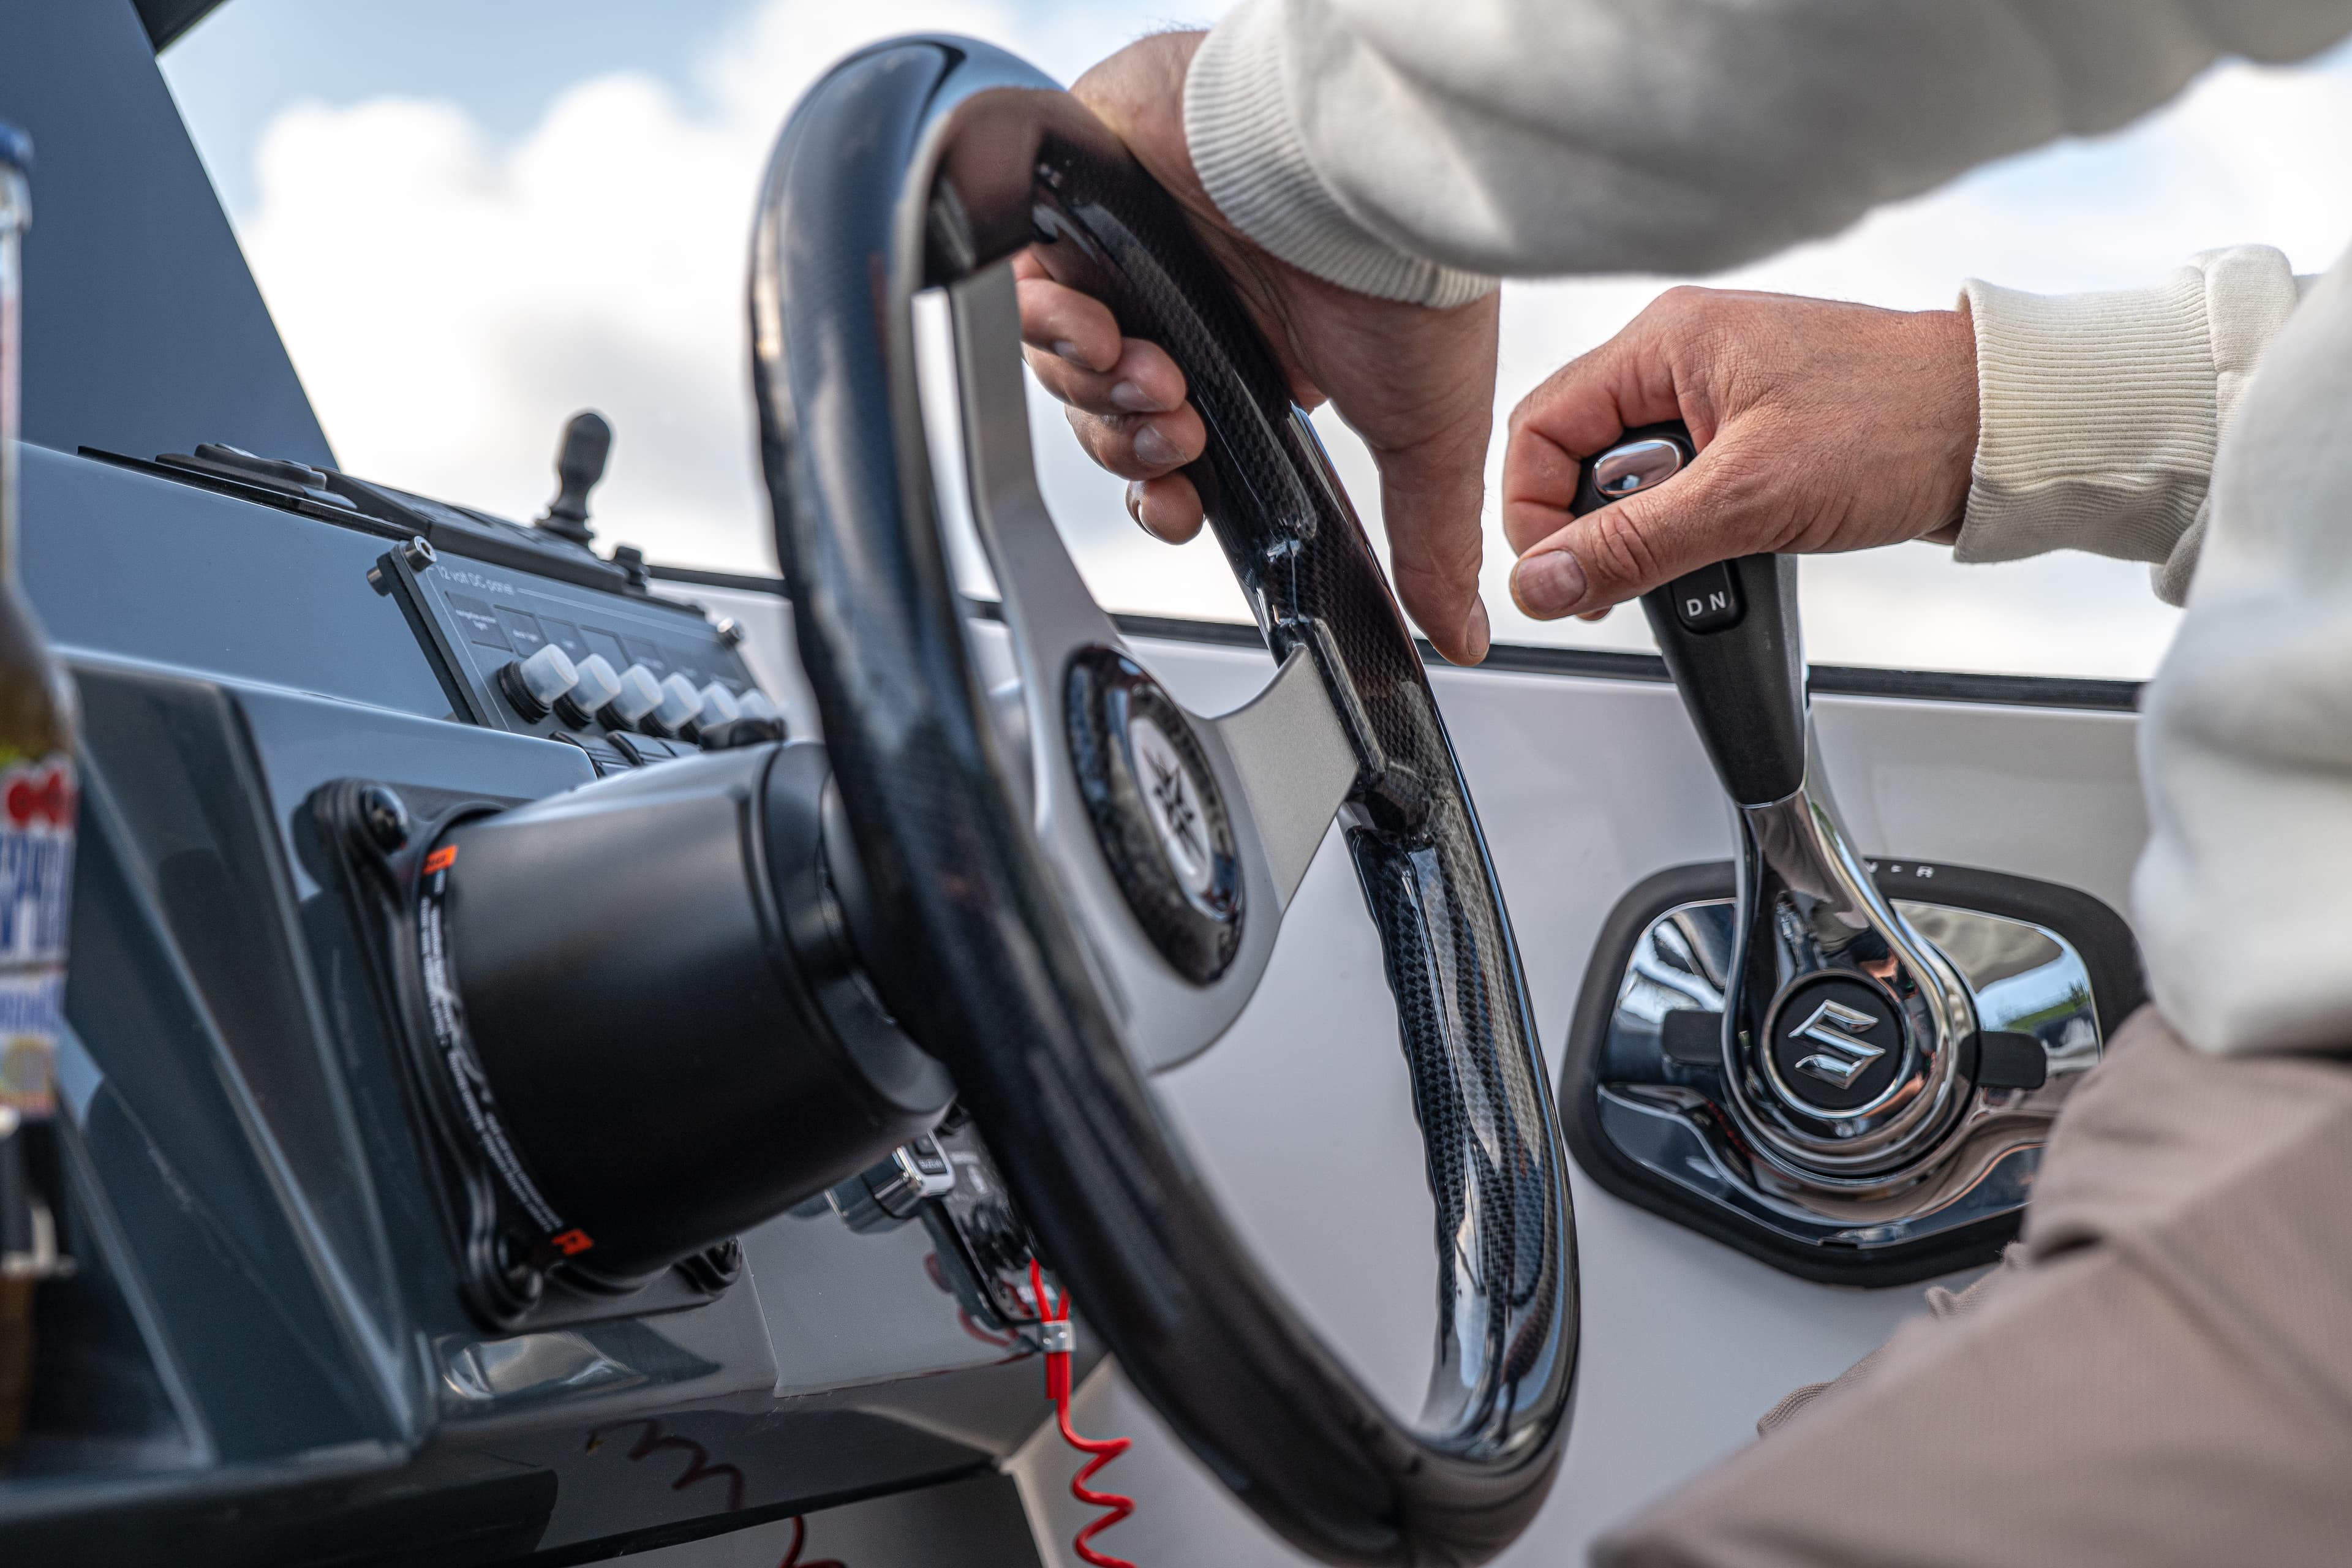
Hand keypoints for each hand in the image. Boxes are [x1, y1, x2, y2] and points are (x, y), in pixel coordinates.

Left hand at [1016, 32, 1500, 663]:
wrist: (1373, 167)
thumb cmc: (1402, 271)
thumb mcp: (1422, 435)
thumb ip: (1426, 539)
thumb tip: (1460, 631)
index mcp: (1249, 359)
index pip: (1164, 451)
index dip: (1158, 491)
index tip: (1180, 504)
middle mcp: (1185, 302)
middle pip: (1104, 414)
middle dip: (1134, 444)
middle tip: (1181, 430)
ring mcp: (1132, 246)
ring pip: (1063, 358)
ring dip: (1098, 388)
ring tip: (1156, 375)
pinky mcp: (1087, 192)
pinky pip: (1025, 276)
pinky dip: (1048, 318)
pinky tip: (1099, 329)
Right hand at [1501, 287, 1978, 620]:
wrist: (2004, 427)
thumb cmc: (1900, 425)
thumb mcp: (1748, 498)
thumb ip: (1632, 546)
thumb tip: (1540, 585)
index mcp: (1666, 342)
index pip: (1541, 428)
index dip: (1534, 512)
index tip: (1562, 577)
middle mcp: (1682, 357)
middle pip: (1576, 455)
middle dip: (1592, 528)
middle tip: (1628, 580)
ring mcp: (1716, 394)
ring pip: (1628, 480)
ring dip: (1645, 534)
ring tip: (1701, 560)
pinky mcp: (1750, 433)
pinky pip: (1680, 487)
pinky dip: (1688, 529)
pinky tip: (1725, 550)